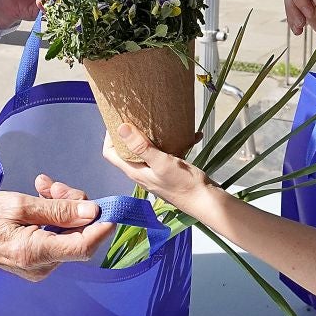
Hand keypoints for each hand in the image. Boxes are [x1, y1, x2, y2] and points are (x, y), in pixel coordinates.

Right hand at [0, 188, 113, 280]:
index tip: (110, 207)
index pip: (83, 246)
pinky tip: (41, 198)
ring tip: (44, 187)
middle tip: (54, 186)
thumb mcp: (20, 205)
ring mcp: (38, 267)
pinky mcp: (36, 262)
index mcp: (34, 254)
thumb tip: (92, 211)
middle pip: (77, 236)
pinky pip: (57, 237)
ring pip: (68, 234)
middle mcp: (40, 267)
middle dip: (74, 206)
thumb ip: (58, 210)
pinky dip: (54, 217)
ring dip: (62, 208)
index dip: (101, 227)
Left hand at [102, 123, 217, 218]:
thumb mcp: (161, 163)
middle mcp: (142, 171)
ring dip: (151, 134)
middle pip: (126, 149)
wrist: (206, 201)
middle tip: (136, 114)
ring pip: (145, 149)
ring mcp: (155, 171)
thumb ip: (141, 147)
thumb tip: (121, 128)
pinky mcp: (169, 169)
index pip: (110, 153)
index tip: (117, 120)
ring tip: (157, 120)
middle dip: (129, 131)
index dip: (109, 136)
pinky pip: (165, 151)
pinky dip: (174, 142)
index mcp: (135, 171)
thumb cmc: (184, 185)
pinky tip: (187, 135)